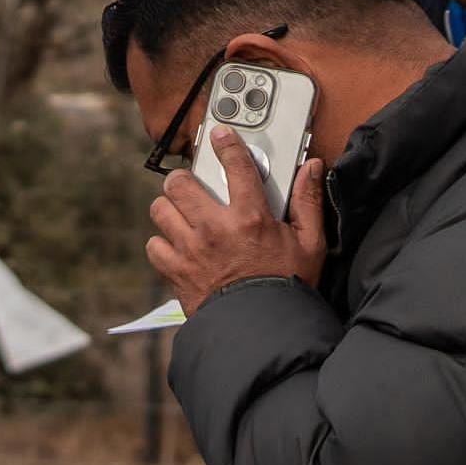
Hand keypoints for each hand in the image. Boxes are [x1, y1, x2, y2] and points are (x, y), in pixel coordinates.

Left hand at [146, 133, 326, 308]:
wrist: (262, 328)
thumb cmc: (288, 286)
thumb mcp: (310, 243)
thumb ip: (309, 202)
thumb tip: (311, 168)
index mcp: (250, 217)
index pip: (236, 166)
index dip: (226, 145)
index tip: (219, 135)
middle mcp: (215, 228)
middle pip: (180, 184)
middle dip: (184, 180)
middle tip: (192, 186)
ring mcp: (190, 249)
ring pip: (160, 210)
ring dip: (169, 209)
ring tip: (182, 215)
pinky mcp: (175, 271)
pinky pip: (154, 245)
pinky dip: (162, 244)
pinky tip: (177, 246)